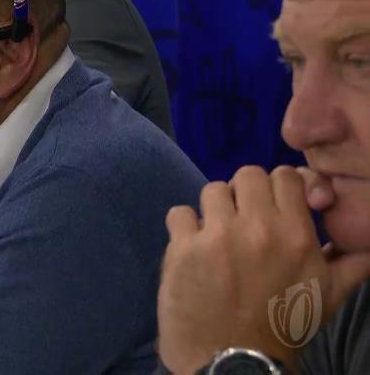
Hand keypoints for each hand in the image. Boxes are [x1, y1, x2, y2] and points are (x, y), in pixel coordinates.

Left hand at [157, 166, 369, 373]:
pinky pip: (179, 213)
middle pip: (246, 175)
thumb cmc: (284, 328)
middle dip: (245, 192)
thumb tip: (367, 243)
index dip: (277, 186)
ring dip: (214, 208)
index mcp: (295, 234)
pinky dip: (184, 226)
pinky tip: (190, 245)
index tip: (271, 204)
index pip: (285, 176)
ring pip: (212, 190)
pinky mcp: (182, 249)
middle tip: (243, 217)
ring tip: (216, 233)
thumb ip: (351, 263)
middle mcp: (257, 228)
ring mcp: (216, 236)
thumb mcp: (329, 296)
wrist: (234, 361)